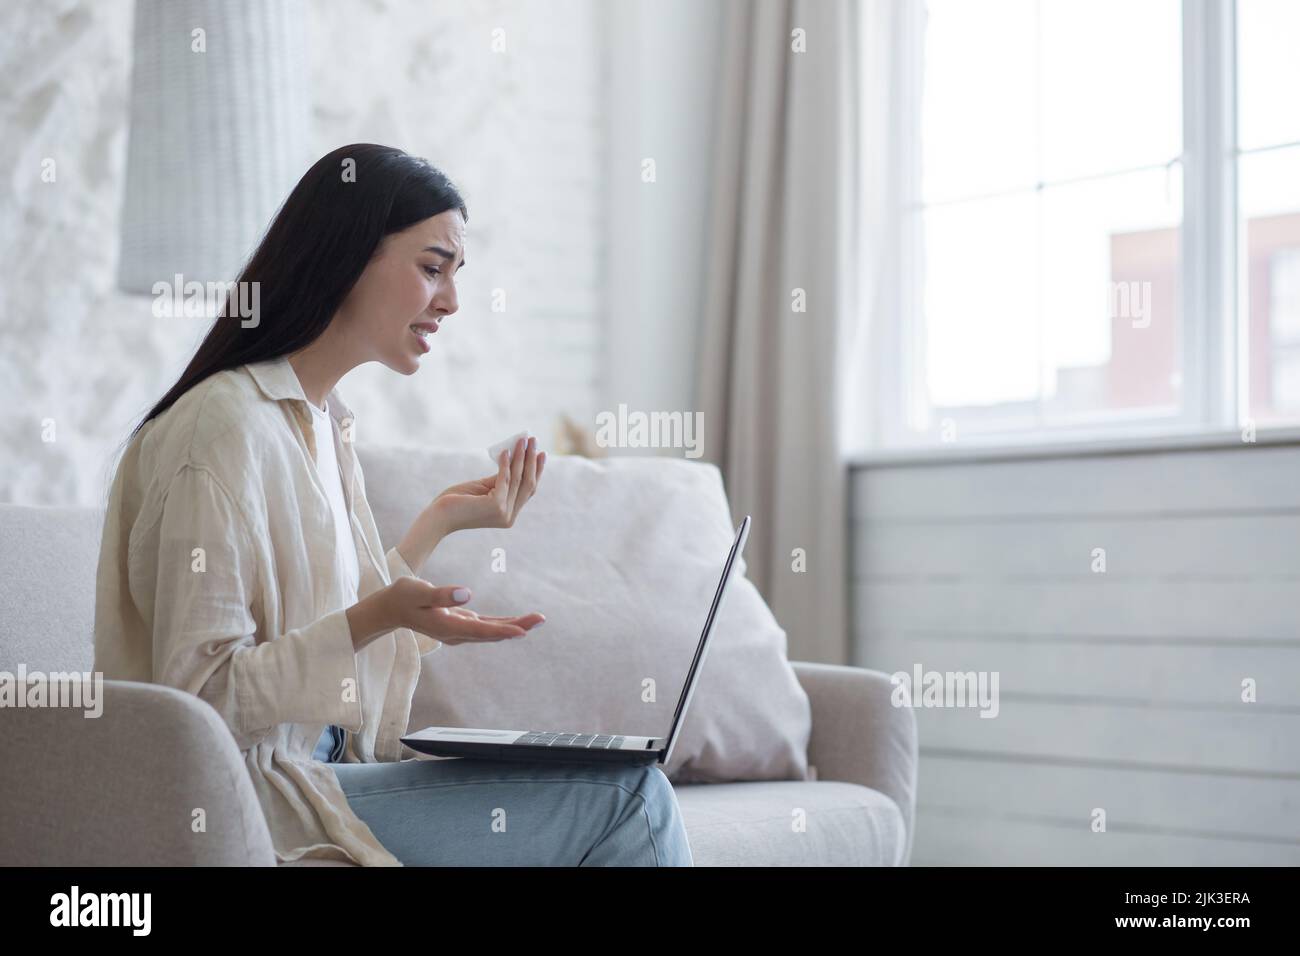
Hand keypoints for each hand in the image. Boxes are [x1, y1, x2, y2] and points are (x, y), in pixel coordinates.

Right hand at [384, 575, 544, 645]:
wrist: (390, 608)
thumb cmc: (403, 596)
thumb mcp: (418, 591)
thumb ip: (441, 593)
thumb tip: (468, 594)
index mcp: (447, 626)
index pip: (479, 630)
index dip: (502, 631)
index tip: (523, 631)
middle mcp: (456, 633)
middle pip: (492, 633)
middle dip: (518, 627)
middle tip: (541, 618)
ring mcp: (459, 631)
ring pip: (492, 631)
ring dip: (515, 626)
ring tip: (537, 619)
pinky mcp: (460, 625)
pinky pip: (486, 627)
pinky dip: (503, 625)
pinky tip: (517, 623)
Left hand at [430, 435, 545, 535]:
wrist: (438, 516)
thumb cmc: (457, 502)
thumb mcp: (483, 489)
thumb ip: (499, 479)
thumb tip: (514, 458)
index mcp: (508, 514)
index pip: (528, 490)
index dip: (537, 471)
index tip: (541, 454)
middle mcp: (509, 516)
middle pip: (528, 484)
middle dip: (532, 460)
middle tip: (534, 441)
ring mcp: (504, 512)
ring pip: (518, 479)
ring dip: (521, 457)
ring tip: (523, 440)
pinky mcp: (495, 505)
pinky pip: (504, 478)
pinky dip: (506, 463)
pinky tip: (505, 450)